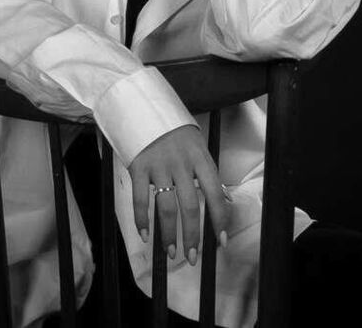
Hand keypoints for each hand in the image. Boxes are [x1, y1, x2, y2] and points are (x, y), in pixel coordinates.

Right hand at [128, 124, 229, 264]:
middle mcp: (181, 163)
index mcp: (200, 157)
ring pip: (166, 207)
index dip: (219, 220)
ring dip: (169, 234)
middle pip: (189, 206)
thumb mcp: (197, 145)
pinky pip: (140, 199)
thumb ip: (206, 171)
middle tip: (192, 257)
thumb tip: (222, 200)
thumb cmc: (176, 130)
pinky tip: (146, 235)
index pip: (214, 193)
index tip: (221, 242)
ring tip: (171, 252)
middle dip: (192, 236)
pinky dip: (142, 220)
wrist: (145, 105)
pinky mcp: (139, 166)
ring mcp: (159, 165)